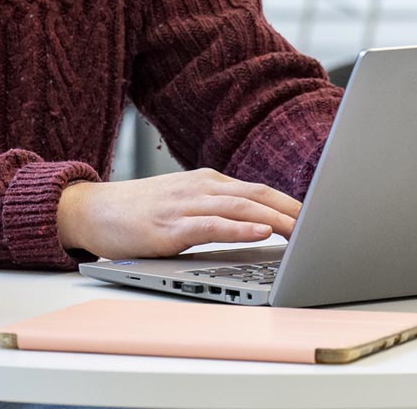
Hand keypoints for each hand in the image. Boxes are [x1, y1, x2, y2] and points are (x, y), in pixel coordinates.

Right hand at [56, 169, 301, 259]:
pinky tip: (261, 233)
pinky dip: (240, 228)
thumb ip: (216, 211)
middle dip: (295, 210)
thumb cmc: (138, 212)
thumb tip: (257, 226)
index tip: (320, 216)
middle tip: (325, 224)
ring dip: (277, 219)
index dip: (292, 202)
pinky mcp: (169, 228)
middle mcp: (201, 188)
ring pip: (241, 208)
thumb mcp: (183, 205)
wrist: (91, 210)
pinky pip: (212, 225)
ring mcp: (185, 206)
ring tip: (305, 231)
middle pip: (259, 195)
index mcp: (207, 183)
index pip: (259, 190)